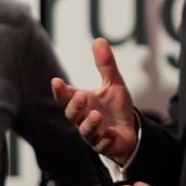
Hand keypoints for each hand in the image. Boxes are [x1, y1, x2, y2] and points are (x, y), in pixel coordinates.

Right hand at [51, 38, 137, 162]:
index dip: (60, 91)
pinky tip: (111, 132)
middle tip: (80, 97)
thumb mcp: (114, 83)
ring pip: (85, 132)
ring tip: (96, 115)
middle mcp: (84, 119)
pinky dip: (106, 139)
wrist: (129, 130)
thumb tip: (99, 40)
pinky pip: (103, 145)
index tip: (56, 81)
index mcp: (83, 103)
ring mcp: (94, 134)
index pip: (66, 96)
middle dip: (75, 107)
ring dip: (89, 124)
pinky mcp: (106, 145)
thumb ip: (105, 64)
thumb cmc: (115, 107)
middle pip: (72, 115)